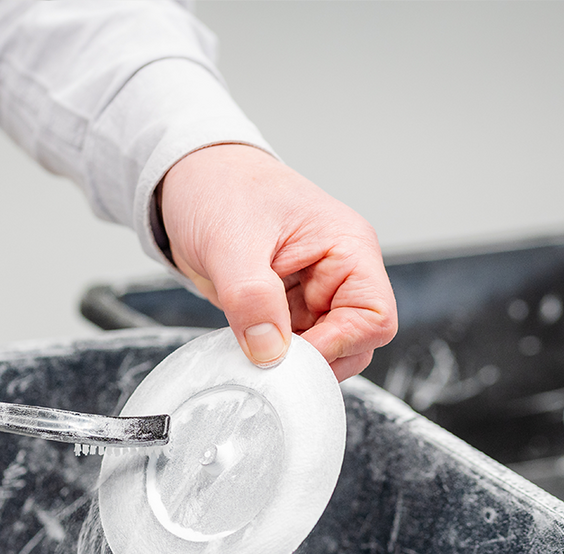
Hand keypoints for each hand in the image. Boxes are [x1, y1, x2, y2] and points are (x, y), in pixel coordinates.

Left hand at [159, 144, 396, 380]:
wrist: (189, 182)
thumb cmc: (220, 188)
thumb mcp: (231, 240)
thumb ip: (251, 297)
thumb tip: (269, 351)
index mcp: (347, 247)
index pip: (374, 316)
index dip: (339, 344)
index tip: (292, 354)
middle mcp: (338, 274)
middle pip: (356, 344)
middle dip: (315, 359)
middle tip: (268, 358)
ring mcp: (312, 294)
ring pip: (324, 353)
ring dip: (291, 362)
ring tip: (252, 347)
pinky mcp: (285, 309)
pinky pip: (293, 348)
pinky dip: (272, 357)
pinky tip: (246, 345)